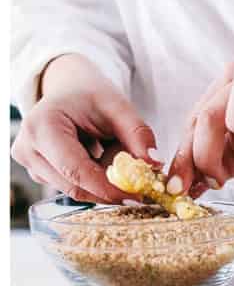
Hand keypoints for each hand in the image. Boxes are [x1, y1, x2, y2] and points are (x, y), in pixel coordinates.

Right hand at [11, 54, 159, 202]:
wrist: (69, 88)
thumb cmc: (90, 94)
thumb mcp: (118, 106)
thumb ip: (137, 133)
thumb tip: (154, 163)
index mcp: (42, 126)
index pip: (75, 169)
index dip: (106, 187)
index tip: (135, 197)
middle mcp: (27, 149)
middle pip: (72, 184)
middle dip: (109, 188)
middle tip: (142, 190)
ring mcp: (28, 163)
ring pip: (72, 189)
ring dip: (102, 182)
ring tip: (119, 157)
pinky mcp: (36, 172)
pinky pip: (70, 185)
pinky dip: (93, 178)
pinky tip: (102, 157)